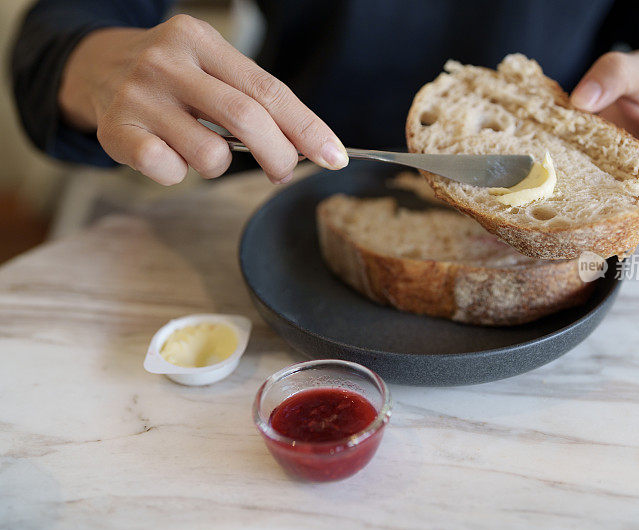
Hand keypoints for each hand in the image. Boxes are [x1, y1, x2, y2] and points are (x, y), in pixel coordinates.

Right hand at [58, 14, 347, 184]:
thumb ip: (258, 101)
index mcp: (201, 40)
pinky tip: (166, 153)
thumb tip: (314, 146)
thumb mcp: (214, 70)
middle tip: (284, 171)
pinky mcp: (115, 131)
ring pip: (209, 154)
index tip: (335, 157)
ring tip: (199, 147)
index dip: (306, 128)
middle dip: (279, 155)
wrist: (95, 68)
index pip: (268, 90)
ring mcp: (138, 95)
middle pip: (245, 119)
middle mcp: (166, 61)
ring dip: (217, 165)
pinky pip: (167, 170)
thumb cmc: (174, 78)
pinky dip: (177, 173)